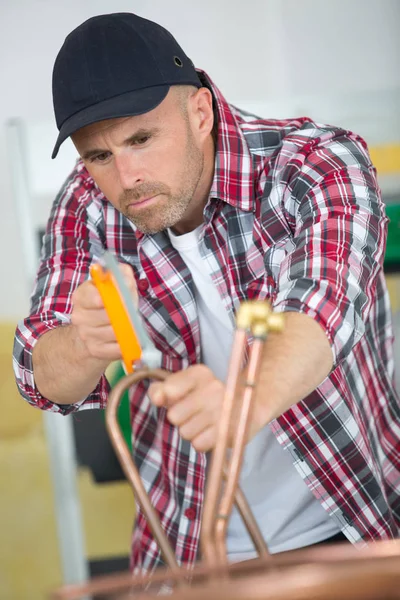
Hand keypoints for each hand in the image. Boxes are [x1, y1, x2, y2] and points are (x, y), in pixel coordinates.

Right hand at [71, 262, 137, 362]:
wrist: (96, 329)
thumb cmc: (110, 303)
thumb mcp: (116, 284)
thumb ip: (122, 274)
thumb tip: (125, 277)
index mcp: (82, 296)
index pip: (93, 297)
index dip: (109, 297)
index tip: (119, 297)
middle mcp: (79, 316)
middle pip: (108, 315)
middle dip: (125, 313)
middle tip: (132, 311)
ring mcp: (86, 334)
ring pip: (115, 332)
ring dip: (128, 328)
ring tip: (131, 323)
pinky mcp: (95, 350)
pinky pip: (116, 348)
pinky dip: (127, 343)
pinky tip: (129, 338)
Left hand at [148, 364, 266, 451]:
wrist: (248, 404)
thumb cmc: (205, 396)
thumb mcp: (183, 385)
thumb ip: (161, 389)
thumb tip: (157, 397)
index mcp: (200, 373)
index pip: (169, 389)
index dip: (167, 398)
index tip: (177, 397)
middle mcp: (213, 387)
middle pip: (174, 416)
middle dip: (180, 418)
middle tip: (193, 413)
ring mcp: (223, 409)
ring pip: (185, 432)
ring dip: (191, 431)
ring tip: (203, 423)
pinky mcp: (229, 430)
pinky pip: (199, 445)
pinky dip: (202, 442)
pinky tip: (210, 432)